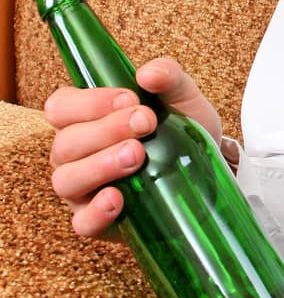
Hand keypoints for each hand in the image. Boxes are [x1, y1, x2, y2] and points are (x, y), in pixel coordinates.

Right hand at [45, 57, 222, 241]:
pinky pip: (83, 223)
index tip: (130, 98)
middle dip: (106, 130)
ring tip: (137, 155)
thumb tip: (149, 74)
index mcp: (83, 119)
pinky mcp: (97, 222)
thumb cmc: (180, 128)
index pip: (61, 107)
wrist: (207, 170)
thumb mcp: (181, 96)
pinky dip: (96, 212)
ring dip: (99, 166)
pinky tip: (118, 199)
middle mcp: (74, 155)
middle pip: (66, 143)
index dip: (89, 102)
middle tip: (146, 122)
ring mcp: (81, 191)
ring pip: (67, 180)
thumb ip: (167, 76)